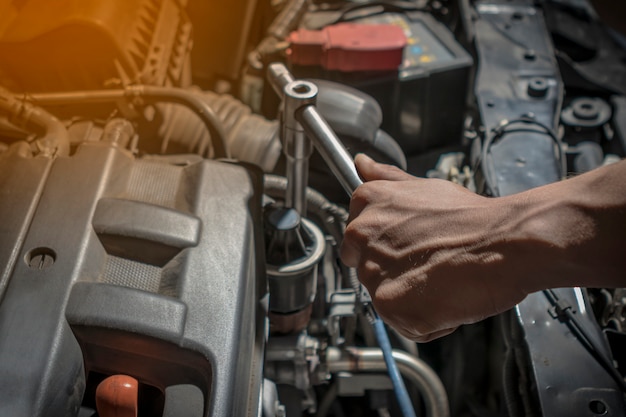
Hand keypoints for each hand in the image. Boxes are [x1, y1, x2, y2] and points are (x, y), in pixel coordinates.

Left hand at [340, 154, 528, 341]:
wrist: (504, 242)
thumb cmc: (470, 217)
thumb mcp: (423, 188)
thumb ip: (386, 179)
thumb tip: (361, 163)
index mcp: (366, 204)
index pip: (356, 240)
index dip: (386, 249)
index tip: (410, 248)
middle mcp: (361, 235)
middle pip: (368, 270)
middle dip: (396, 273)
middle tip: (432, 263)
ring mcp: (373, 272)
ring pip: (386, 298)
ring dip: (413, 298)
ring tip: (443, 279)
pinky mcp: (389, 306)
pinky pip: (404, 323)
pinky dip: (427, 321)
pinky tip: (448, 299)